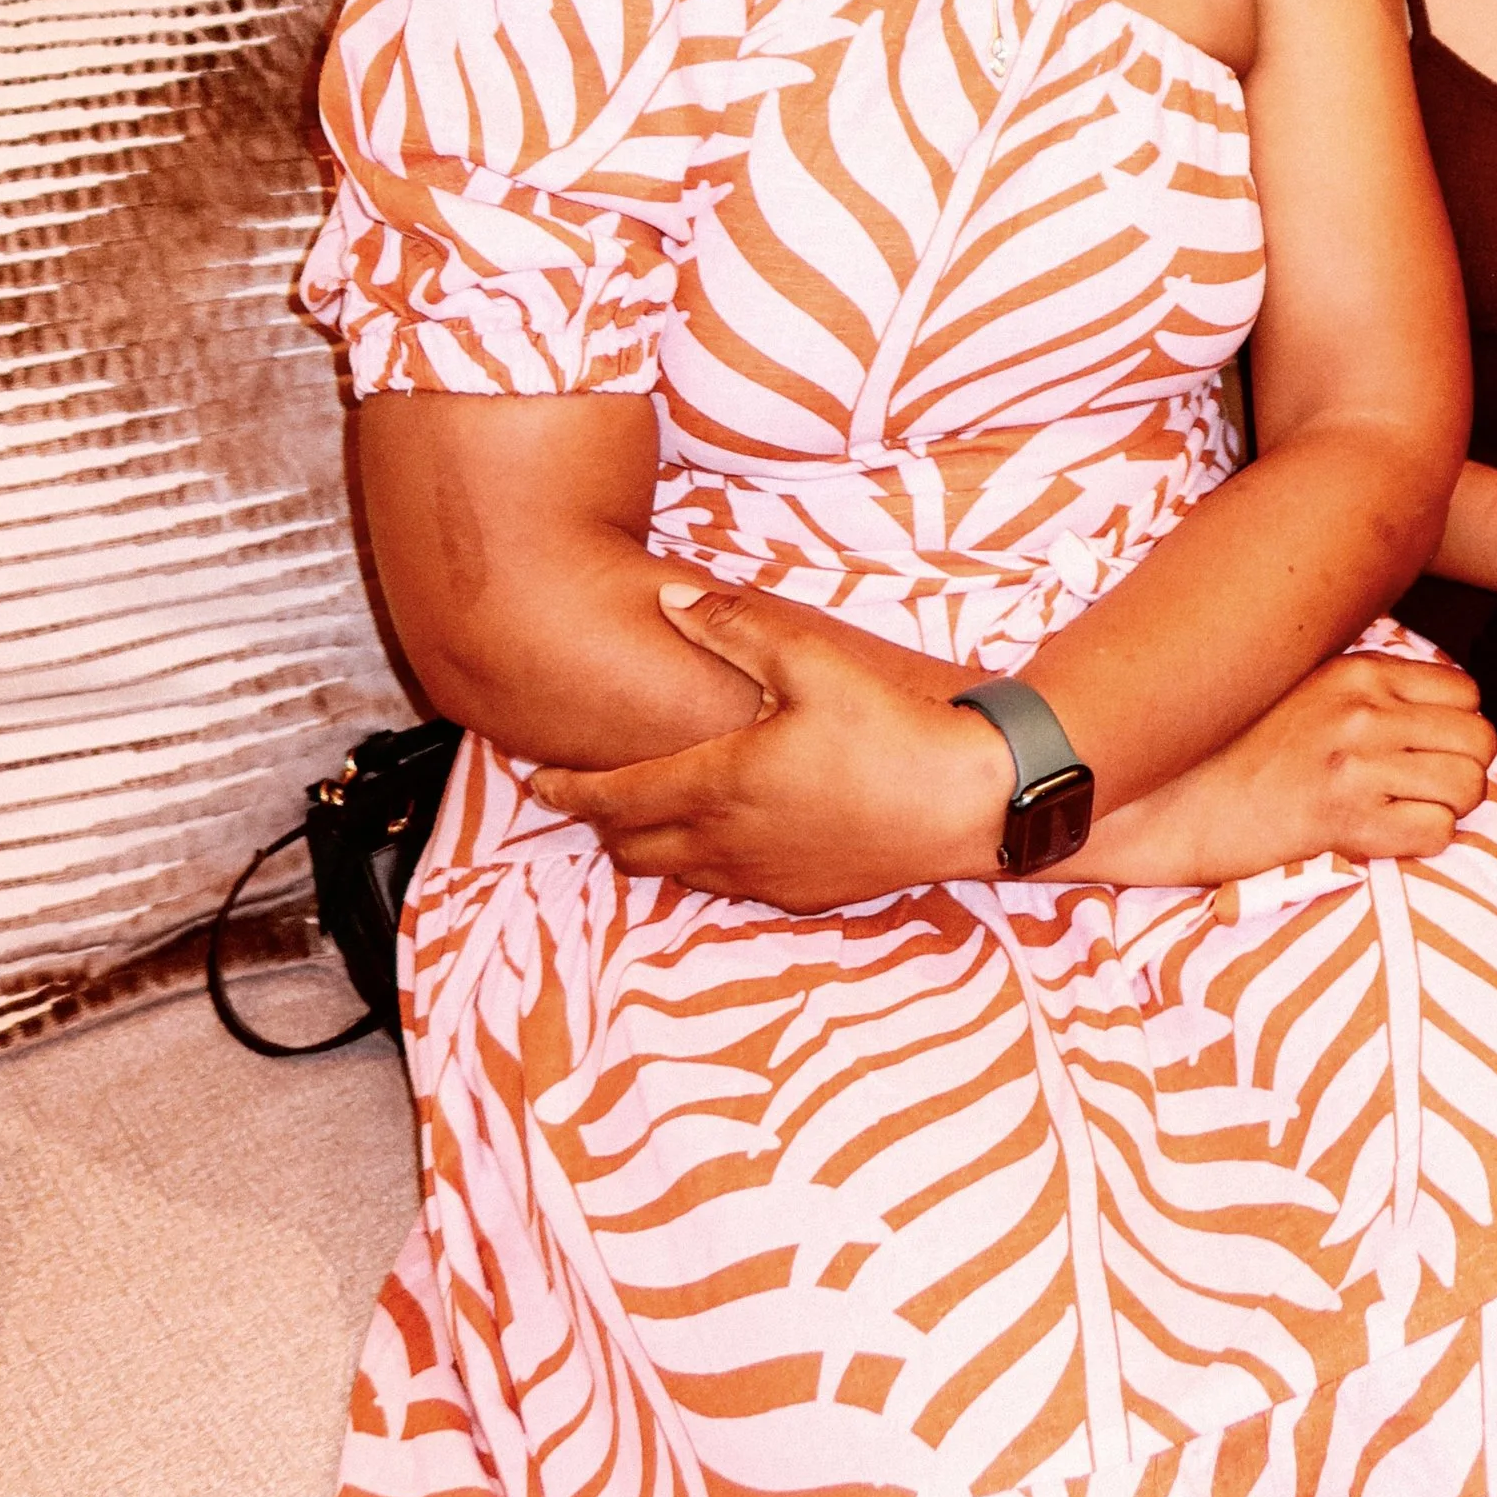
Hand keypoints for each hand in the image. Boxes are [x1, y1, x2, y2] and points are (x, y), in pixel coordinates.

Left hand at [529, 578, 1008, 912]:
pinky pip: (725, 889)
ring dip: (648, 847)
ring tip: (646, 814)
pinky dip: (701, 865)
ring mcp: (762, 877)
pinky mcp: (799, 896)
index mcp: (717, 784)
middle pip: (631, 848)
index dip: (568, 791)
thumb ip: (734, 629)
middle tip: (590, 795)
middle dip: (601, 824)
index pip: (615, 797)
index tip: (536, 785)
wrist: (961, 804)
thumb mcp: (811, 663)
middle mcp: (726, 842)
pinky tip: (724, 836)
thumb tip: (669, 601)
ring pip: (675, 875)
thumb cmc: (886, 730)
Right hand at [1078, 653, 1496, 883]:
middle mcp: (1364, 709)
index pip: (1465, 692)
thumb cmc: (1230, 748)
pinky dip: (1424, 841)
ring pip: (1469, 785)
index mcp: (1356, 670)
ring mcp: (1356, 761)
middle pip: (1479, 738)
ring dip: (1449, 807)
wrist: (1168, 798)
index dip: (1458, 727)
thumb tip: (1424, 711)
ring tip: (1408, 815)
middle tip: (1427, 789)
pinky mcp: (1344, 818)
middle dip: (1465, 770)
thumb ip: (1362, 690)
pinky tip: (1386, 838)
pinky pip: (1436, 832)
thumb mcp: (1300, 689)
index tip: (1431, 750)